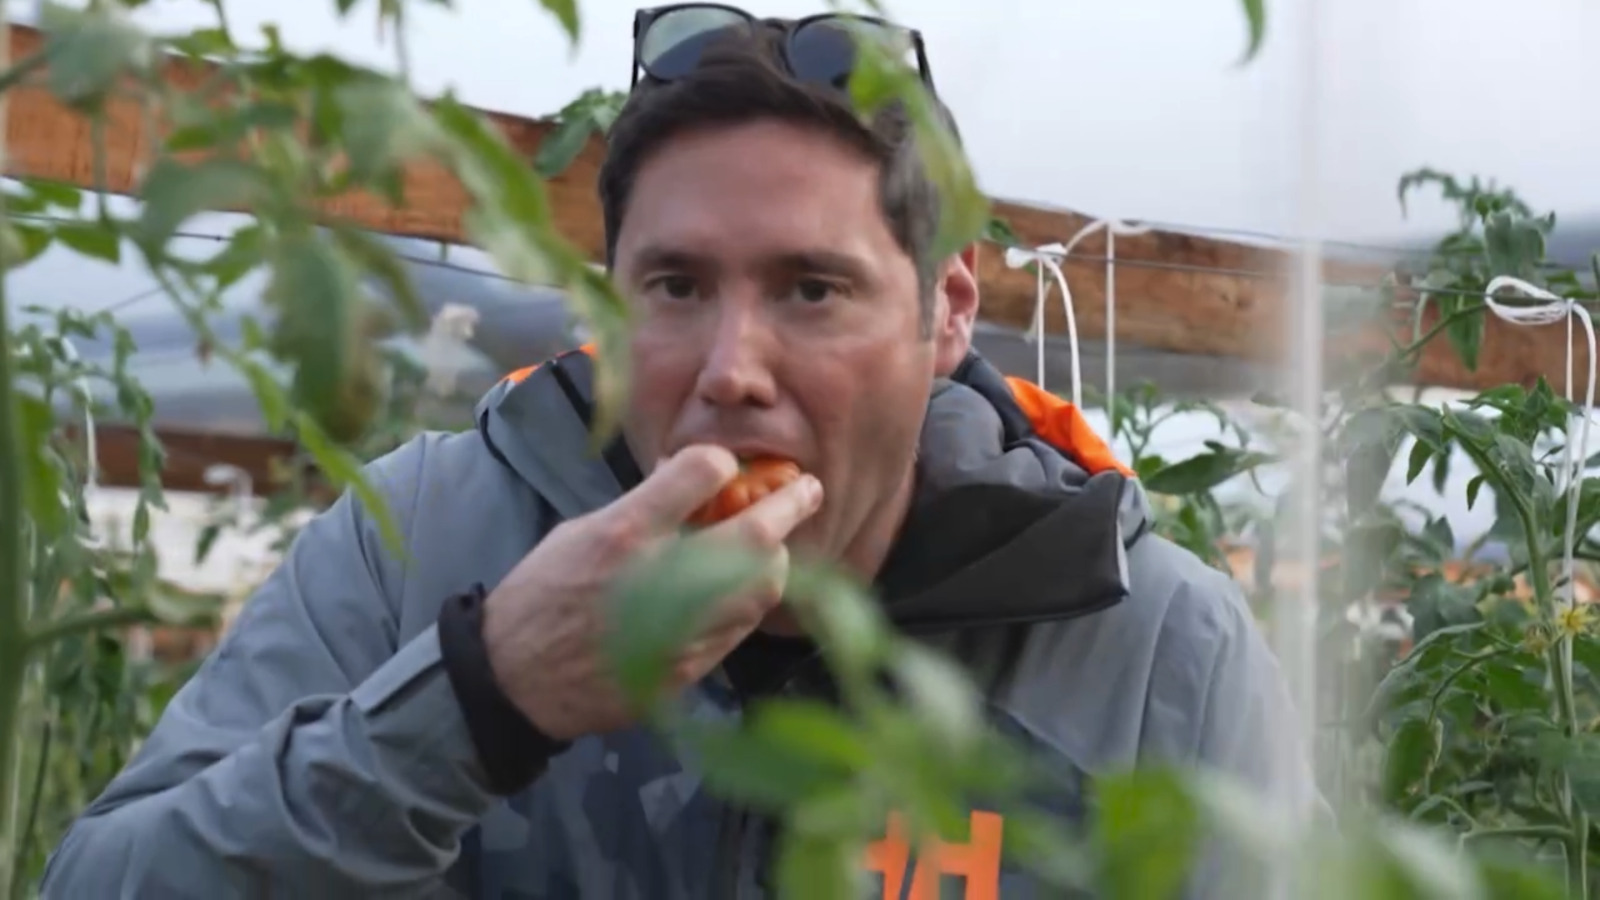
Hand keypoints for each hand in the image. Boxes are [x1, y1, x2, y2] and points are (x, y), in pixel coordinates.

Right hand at [481, 444, 822, 740]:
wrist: (516, 679)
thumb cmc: (544, 594)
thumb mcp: (579, 531)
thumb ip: (642, 507)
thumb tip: (691, 477)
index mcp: (622, 534)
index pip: (699, 473)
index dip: (722, 462)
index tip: (728, 465)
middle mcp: (655, 579)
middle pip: (753, 536)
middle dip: (790, 506)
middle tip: (806, 491)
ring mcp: (676, 631)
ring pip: (762, 588)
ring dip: (779, 558)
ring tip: (778, 543)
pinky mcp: (685, 669)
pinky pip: (741, 628)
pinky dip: (751, 600)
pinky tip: (747, 587)